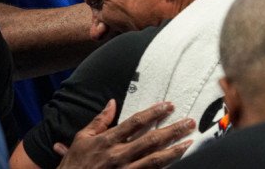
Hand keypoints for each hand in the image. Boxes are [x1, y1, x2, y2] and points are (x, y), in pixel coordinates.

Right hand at [55, 99, 194, 168]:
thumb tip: (112, 103)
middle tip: (189, 122)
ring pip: (155, 160)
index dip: (154, 113)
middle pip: (151, 140)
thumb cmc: (75, 164)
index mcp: (108, 140)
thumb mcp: (82, 138)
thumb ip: (99, 120)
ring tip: (189, 142)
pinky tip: (176, 161)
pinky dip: (164, 167)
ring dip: (174, 150)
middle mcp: (119, 155)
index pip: (136, 122)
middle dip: (172, 130)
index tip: (169, 106)